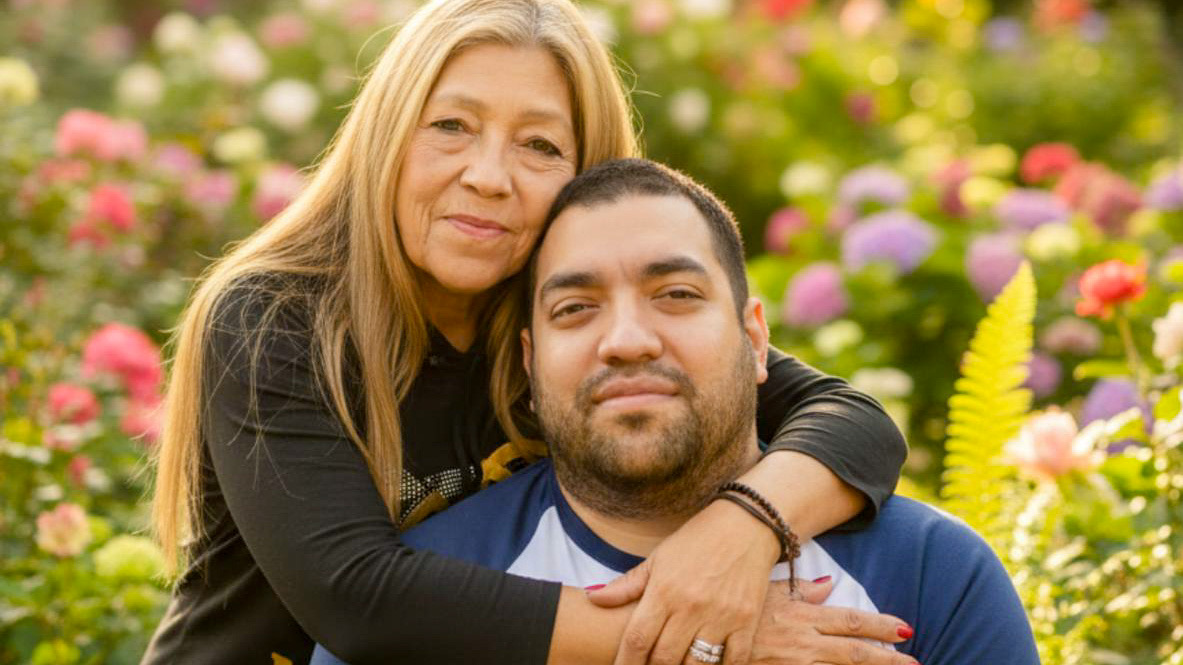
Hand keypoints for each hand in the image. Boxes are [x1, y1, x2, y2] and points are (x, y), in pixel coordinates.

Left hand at [587, 499, 781, 664]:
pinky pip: (733, 660)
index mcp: (664, 591)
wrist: (746, 524)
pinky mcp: (746, 620)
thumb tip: (593, 599)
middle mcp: (690, 606)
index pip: (637, 639)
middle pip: (664, 659)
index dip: (625, 663)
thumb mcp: (658, 558)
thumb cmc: (697, 540)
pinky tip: (710, 664)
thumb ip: (627, 585)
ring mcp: (721, 615)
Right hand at [752, 579, 916, 664]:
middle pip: (856, 654)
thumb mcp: (766, 595)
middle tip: (916, 663)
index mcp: (803, 619)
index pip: (851, 622)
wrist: (704, 645)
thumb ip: (801, 591)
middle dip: (890, 660)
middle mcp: (804, 645)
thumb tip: (829, 586)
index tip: (906, 630)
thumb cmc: (736, 615)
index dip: (882, 626)